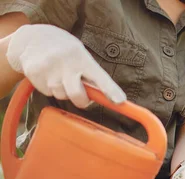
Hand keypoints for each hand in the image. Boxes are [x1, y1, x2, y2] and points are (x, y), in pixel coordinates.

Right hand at [6, 24, 125, 107]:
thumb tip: (106, 97)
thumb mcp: (81, 55)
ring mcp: (48, 68)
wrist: (32, 38)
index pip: (99, 76)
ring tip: (60, 76)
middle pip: (77, 95)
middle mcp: (65, 62)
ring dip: (63, 91)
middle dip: (82, 100)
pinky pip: (47, 92)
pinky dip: (49, 88)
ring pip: (61, 95)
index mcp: (81, 57)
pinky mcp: (33, 73)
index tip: (120, 101)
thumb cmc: (65, 50)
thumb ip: (92, 74)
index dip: (110, 90)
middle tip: (82, 95)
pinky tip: (48, 75)